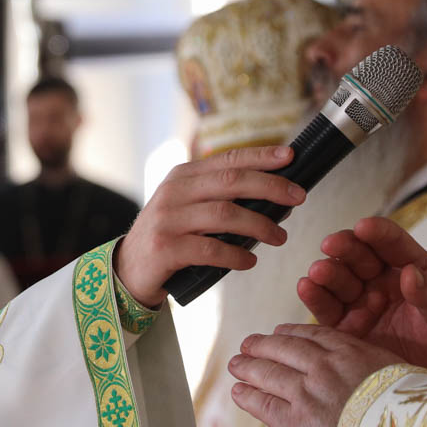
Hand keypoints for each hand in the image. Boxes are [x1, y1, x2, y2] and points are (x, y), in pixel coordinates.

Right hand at [113, 146, 304, 306]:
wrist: (127, 270)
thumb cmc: (170, 237)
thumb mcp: (188, 207)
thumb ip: (220, 198)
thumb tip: (275, 198)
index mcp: (182, 176)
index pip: (227, 160)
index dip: (261, 156)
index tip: (291, 157)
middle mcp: (174, 192)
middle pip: (230, 182)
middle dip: (270, 187)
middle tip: (298, 198)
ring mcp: (168, 219)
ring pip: (224, 215)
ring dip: (259, 225)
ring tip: (279, 237)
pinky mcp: (165, 248)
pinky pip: (209, 249)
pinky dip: (235, 255)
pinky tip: (249, 261)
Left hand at [228, 326, 407, 426]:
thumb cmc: (413, 420)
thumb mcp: (402, 379)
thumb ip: (377, 373)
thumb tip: (372, 378)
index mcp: (354, 352)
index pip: (315, 336)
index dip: (292, 334)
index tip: (281, 333)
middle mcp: (326, 367)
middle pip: (285, 349)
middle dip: (263, 346)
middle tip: (249, 345)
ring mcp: (308, 394)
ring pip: (269, 373)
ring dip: (249, 367)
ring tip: (237, 365)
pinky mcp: (296, 424)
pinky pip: (263, 404)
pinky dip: (248, 396)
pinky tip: (239, 392)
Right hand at [296, 217, 426, 379]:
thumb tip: (409, 274)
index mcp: (409, 264)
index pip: (392, 242)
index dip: (378, 233)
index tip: (365, 227)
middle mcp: (380, 279)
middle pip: (358, 256)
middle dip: (344, 248)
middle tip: (331, 244)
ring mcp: (361, 301)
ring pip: (339, 280)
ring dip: (327, 272)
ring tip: (318, 271)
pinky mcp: (346, 327)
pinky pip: (328, 310)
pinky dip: (315, 297)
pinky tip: (306, 288)